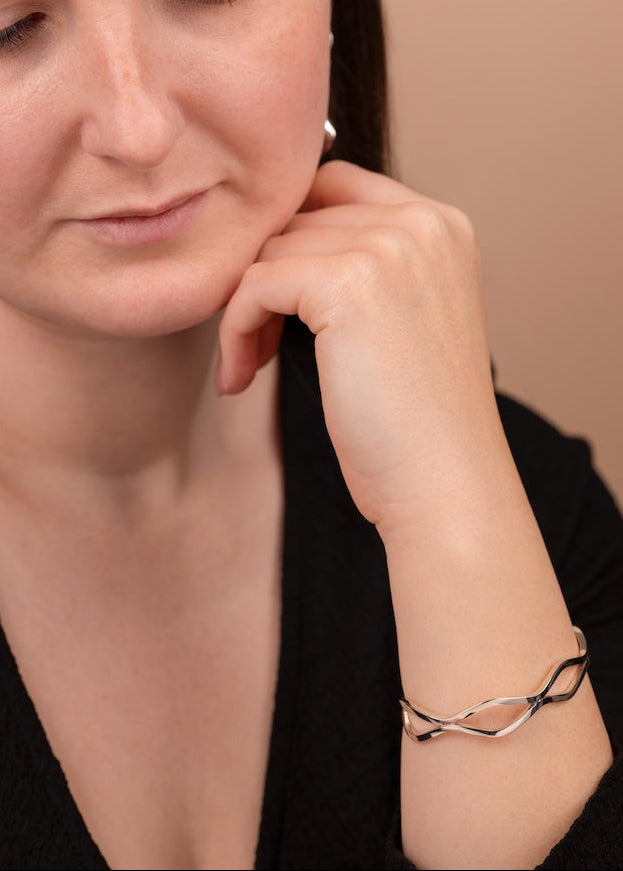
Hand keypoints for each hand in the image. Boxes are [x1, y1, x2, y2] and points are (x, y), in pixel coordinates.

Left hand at [217, 160, 504, 534]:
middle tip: (253, 344)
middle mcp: (423, 222)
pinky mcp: (347, 283)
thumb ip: (363, 268)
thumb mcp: (405, 322)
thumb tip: (277, 248)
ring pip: (270, 251)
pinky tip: (240, 378)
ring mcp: (390, 247)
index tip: (274, 301)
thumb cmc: (419, 422)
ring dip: (244, 310)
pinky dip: (234, 331)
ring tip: (248, 365)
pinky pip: (254, 285)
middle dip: (265, 279)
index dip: (292, 240)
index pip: (336, 188)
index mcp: (443, 226)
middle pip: (297, 219)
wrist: (445, 483)